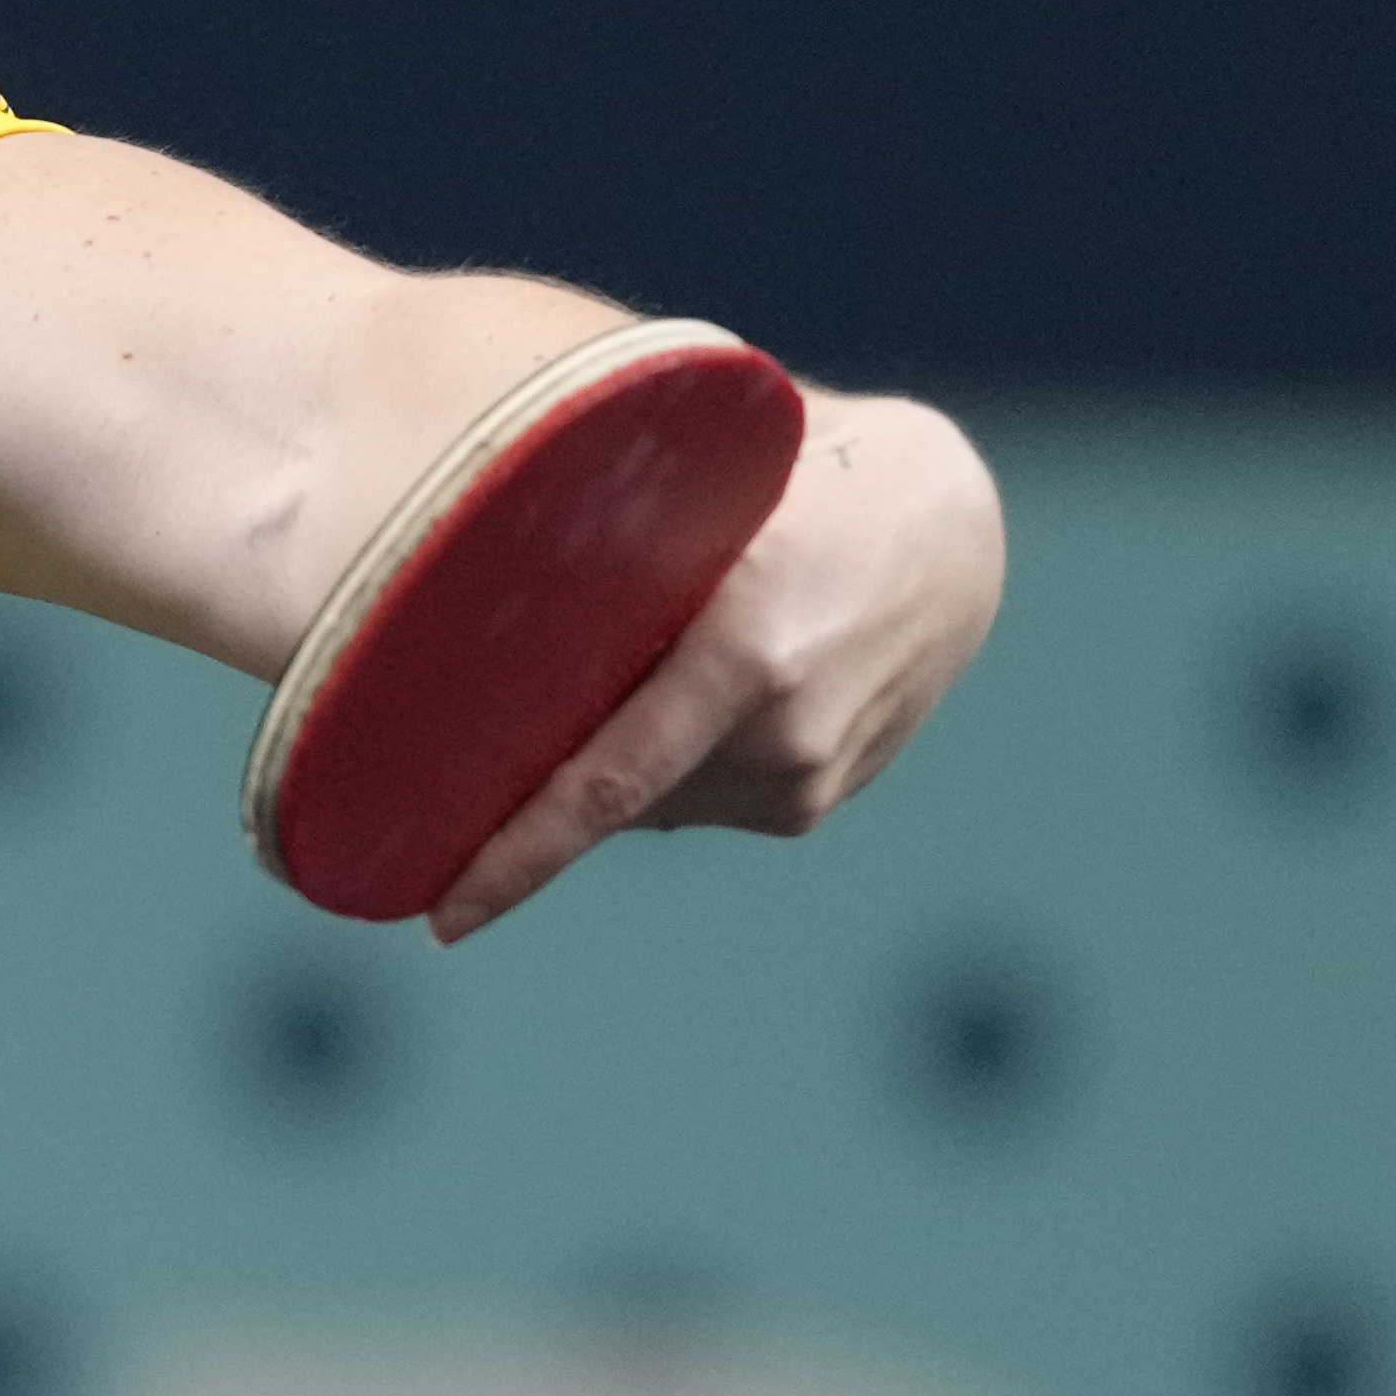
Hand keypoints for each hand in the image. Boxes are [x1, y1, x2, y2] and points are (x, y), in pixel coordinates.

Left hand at [418, 392, 1006, 942]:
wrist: (951, 534)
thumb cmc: (805, 479)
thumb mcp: (714, 480)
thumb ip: (614, 523)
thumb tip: (473, 548)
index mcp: (748, 653)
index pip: (607, 784)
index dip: (518, 857)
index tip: (443, 916)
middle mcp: (780, 737)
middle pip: (608, 789)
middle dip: (535, 775)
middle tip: (473, 733)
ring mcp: (801, 782)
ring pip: (647, 799)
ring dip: (612, 750)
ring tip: (644, 654)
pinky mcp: (808, 805)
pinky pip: (689, 795)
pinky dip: (664, 755)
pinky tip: (690, 688)